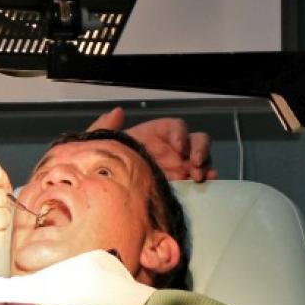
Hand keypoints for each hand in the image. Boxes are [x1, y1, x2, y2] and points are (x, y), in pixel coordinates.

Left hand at [88, 106, 216, 181]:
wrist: (102, 194)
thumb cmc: (101, 166)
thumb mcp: (98, 146)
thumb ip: (106, 128)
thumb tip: (118, 111)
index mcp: (153, 136)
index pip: (176, 128)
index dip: (180, 134)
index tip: (177, 147)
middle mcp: (168, 150)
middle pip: (195, 141)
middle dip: (199, 150)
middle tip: (194, 164)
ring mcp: (176, 168)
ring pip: (200, 158)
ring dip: (204, 164)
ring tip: (198, 177)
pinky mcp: (178, 186)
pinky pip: (197, 178)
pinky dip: (206, 178)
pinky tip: (206, 182)